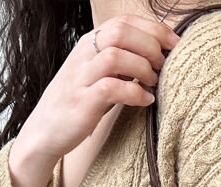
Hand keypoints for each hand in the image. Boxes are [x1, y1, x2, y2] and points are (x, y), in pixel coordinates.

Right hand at [11, 14, 179, 166]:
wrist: (45, 131)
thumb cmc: (79, 103)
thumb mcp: (99, 75)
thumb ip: (122, 63)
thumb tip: (159, 58)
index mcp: (90, 43)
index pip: (124, 21)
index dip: (154, 29)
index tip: (175, 44)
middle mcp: (84, 55)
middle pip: (121, 32)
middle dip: (150, 46)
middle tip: (163, 67)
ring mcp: (81, 77)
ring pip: (115, 55)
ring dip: (142, 68)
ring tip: (153, 83)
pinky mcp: (82, 102)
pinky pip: (111, 88)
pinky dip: (134, 93)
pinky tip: (145, 101)